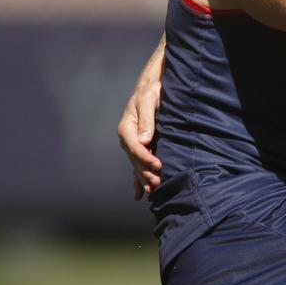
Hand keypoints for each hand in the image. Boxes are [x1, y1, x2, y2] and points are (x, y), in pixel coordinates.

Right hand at [117, 79, 162, 199]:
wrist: (152, 90)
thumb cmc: (151, 92)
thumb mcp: (149, 100)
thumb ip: (147, 119)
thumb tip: (145, 140)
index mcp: (127, 127)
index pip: (134, 146)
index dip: (145, 157)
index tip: (157, 165)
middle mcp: (128, 138)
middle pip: (135, 159)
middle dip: (146, 172)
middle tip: (158, 182)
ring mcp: (134, 144)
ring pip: (137, 165)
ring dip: (144, 179)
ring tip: (152, 192)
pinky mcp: (141, 148)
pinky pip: (139, 165)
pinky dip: (139, 180)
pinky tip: (140, 194)